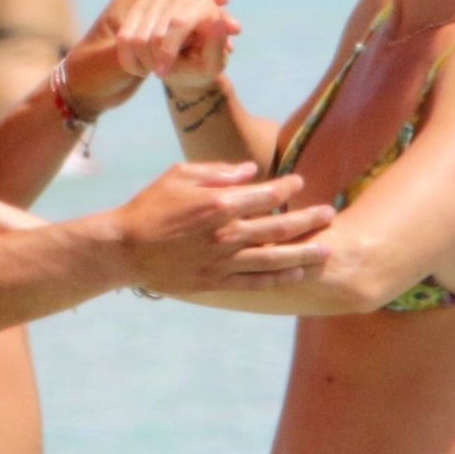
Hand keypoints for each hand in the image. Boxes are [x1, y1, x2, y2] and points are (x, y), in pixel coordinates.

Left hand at [64, 0, 235, 114]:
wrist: (81, 93)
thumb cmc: (88, 73)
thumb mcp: (111, 60)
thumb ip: (139, 46)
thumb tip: (167, 40)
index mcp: (129, 1)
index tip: (222, 1)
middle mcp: (140, 8)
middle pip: (183, 1)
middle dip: (210, 13)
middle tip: (233, 28)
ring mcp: (147, 25)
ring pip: (184, 20)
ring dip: (207, 29)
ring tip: (231, 42)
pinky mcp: (152, 43)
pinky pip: (180, 38)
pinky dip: (198, 42)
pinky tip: (216, 53)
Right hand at [114, 162, 334, 293]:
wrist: (125, 249)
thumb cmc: (150, 207)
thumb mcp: (179, 176)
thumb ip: (217, 171)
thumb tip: (249, 171)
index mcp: (219, 203)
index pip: (266, 195)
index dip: (287, 187)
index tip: (299, 181)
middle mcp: (227, 234)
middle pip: (279, 227)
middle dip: (309, 219)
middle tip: (329, 214)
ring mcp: (223, 261)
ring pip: (274, 259)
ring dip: (304, 253)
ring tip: (327, 249)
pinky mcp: (216, 282)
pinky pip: (256, 282)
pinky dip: (280, 278)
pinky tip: (297, 273)